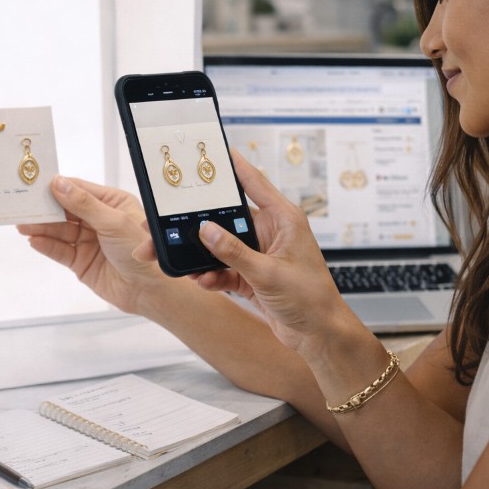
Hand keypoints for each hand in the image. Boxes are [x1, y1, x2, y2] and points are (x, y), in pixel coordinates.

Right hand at [17, 176, 173, 314]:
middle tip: (24, 205)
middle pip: (65, 210)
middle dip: (45, 209)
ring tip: (24, 224)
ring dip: (42, 227)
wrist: (149, 290)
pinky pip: (61, 251)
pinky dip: (47, 245)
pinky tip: (34, 240)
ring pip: (60, 231)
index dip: (57, 187)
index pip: (79, 190)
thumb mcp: (114, 222)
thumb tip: (59, 184)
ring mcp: (89, 242)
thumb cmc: (141, 252)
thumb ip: (84, 204)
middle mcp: (99, 220)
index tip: (36, 185)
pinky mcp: (82, 262)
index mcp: (112, 203)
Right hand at [194, 151, 355, 353]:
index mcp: (284, 220)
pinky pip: (224, 269)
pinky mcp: (252, 276)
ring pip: (221, 247)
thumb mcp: (269, 273)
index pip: (255, 183)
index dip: (234, 166)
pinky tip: (203, 281)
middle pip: (228, 219)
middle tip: (169, 222)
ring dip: (201, 255)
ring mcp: (260, 255)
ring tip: (178, 260)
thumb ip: (235, 252)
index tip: (215, 152)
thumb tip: (206, 230)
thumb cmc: (311, 299)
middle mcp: (271, 233)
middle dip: (199, 224)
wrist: (318, 336)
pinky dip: (212, 275)